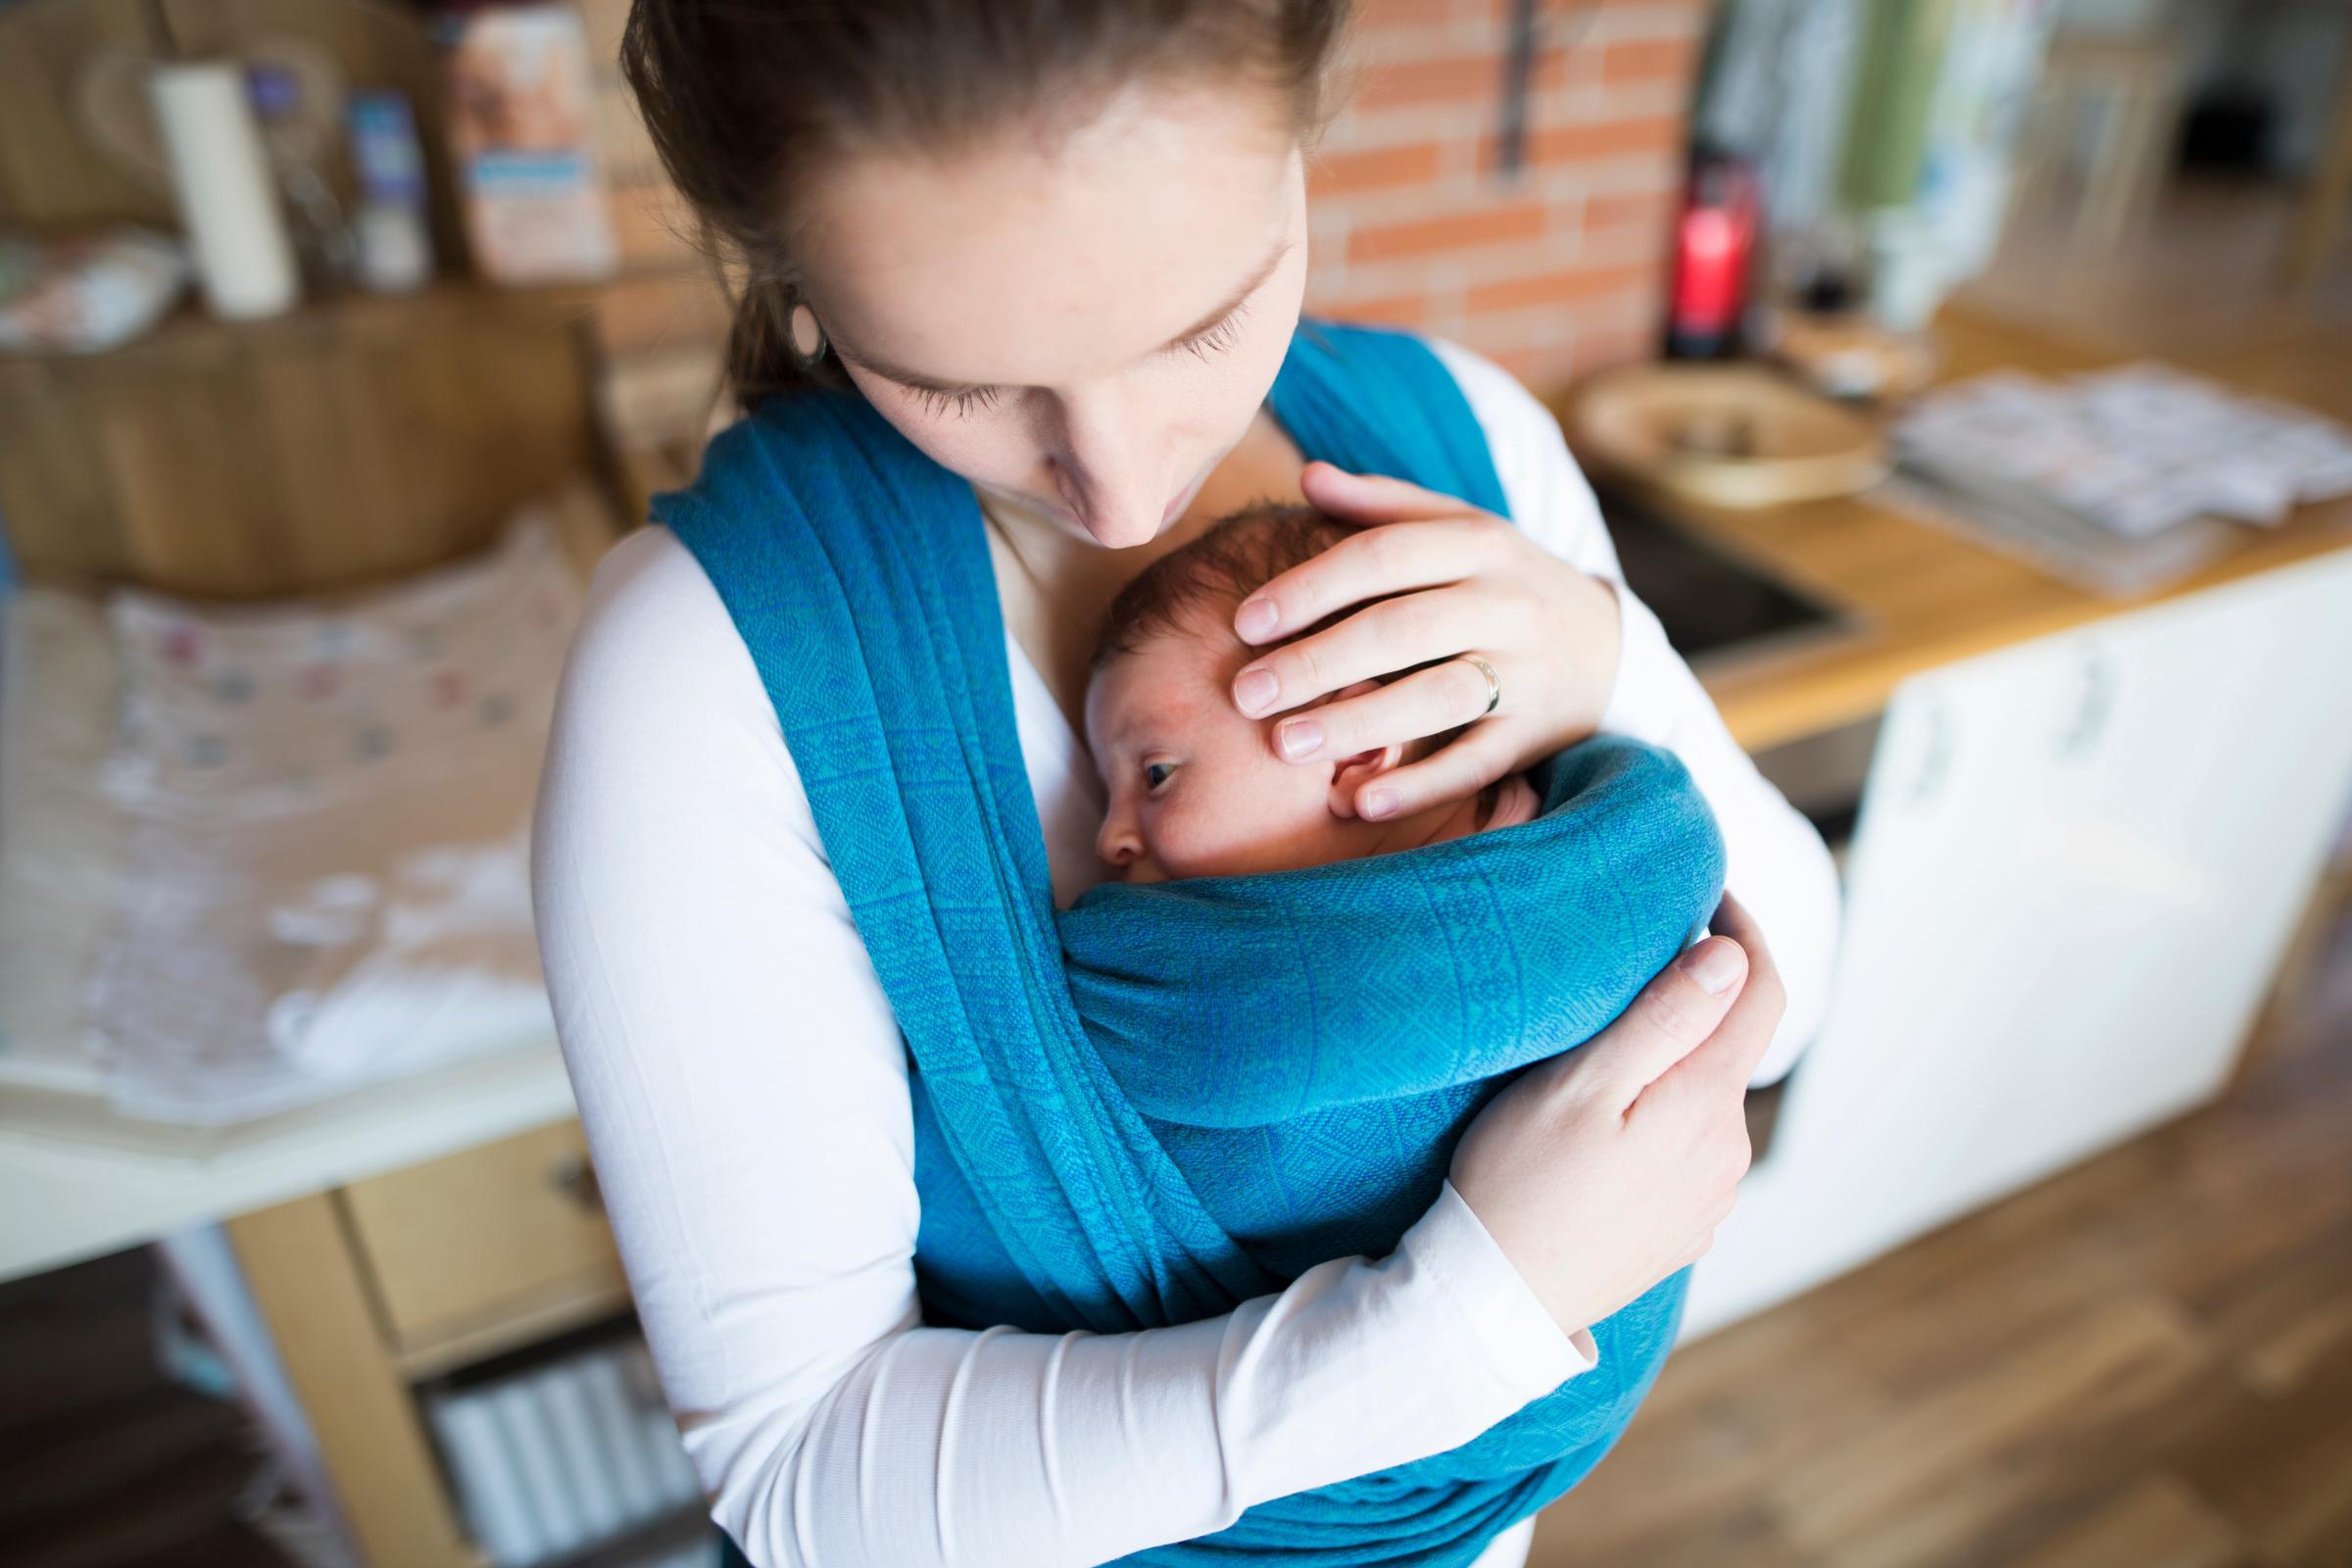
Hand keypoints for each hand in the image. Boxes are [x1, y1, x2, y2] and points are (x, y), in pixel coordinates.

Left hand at [1228, 462, 1622, 819]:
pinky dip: (1420, 787)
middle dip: (1316, 662)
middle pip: (1402, 630)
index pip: (1383, 558)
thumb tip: (1310, 477)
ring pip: (1438, 696)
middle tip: (1244, 693)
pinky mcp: (1535, 734)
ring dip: (1358, 723)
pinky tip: (1359, 804)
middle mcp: (1506, 604)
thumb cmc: (1502, 583)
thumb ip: (1384, 506)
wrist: (1607, 645)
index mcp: (1478, 544)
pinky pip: (1476, 764)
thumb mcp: (1460, 529)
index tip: (1244, 621)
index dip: (1310, 588)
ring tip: (1284, 745)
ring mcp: (1526, 672)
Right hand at [1448, 894, 1786, 1337]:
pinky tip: (1605, 1126)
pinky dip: (1661, 1117)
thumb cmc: (1519, 1182)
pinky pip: (1688, 1149)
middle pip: (1733, 1044)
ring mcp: (1709, 1197)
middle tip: (1628, 962)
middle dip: (1697, 998)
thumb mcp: (1578, 1083)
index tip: (1703, 894)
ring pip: (1708, 1098)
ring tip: (1605, 1050)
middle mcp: (1727, 1151)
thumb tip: (1729, 959)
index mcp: (1707, 1102)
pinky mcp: (1683, 1228)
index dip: (1742, 931)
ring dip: (1675, 1062)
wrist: (1493, 1301)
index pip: (1761, 991)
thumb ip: (1661, 1018)